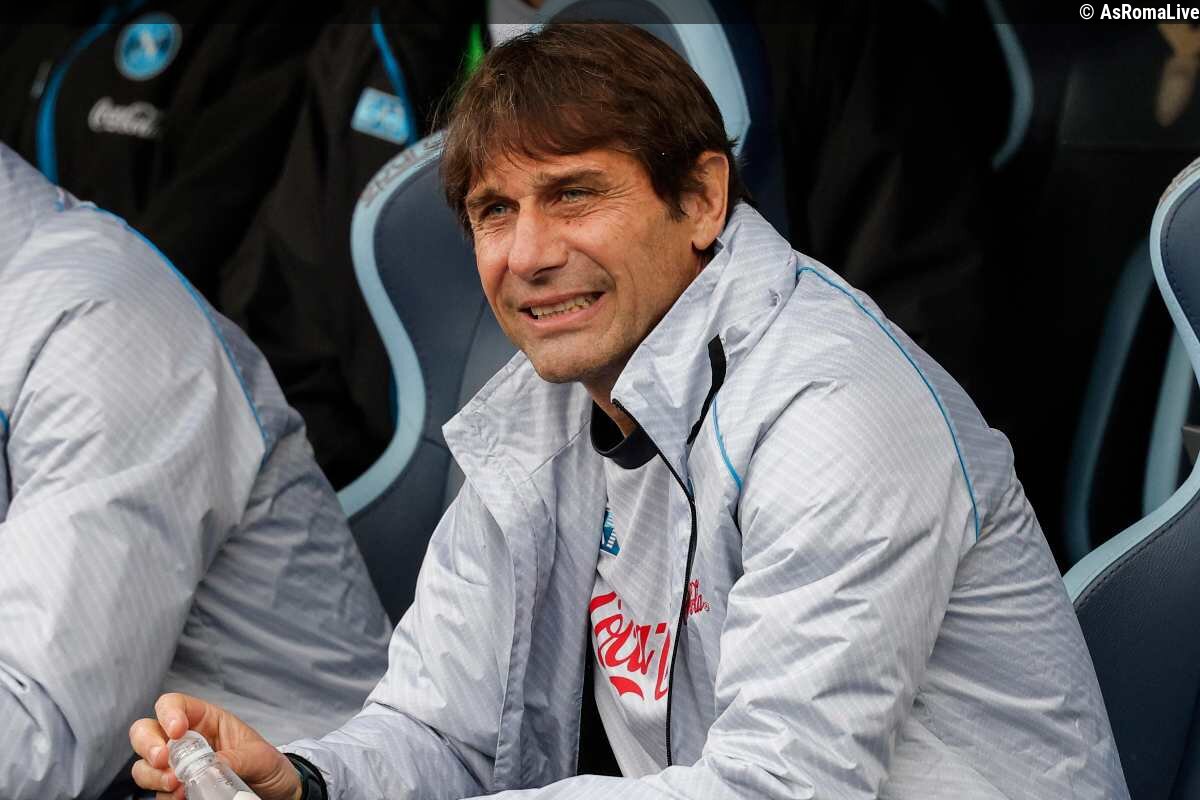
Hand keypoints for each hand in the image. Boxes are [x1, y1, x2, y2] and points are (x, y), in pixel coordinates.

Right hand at [129, 693, 302, 799]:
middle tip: (163, 761)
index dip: (168, 713)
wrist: (277, 794)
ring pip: (144, 765)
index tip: (176, 731)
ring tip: (175, 785)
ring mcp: (177, 767)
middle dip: (148, 745)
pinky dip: (161, 795)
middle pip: (146, 732)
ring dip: (152, 775)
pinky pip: (155, 793)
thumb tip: (208, 766)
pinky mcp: (176, 791)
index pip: (174, 705)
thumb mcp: (259, 757)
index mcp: (206, 720)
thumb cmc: (268, 766)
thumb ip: (234, 758)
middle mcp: (185, 741)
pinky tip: (179, 798)